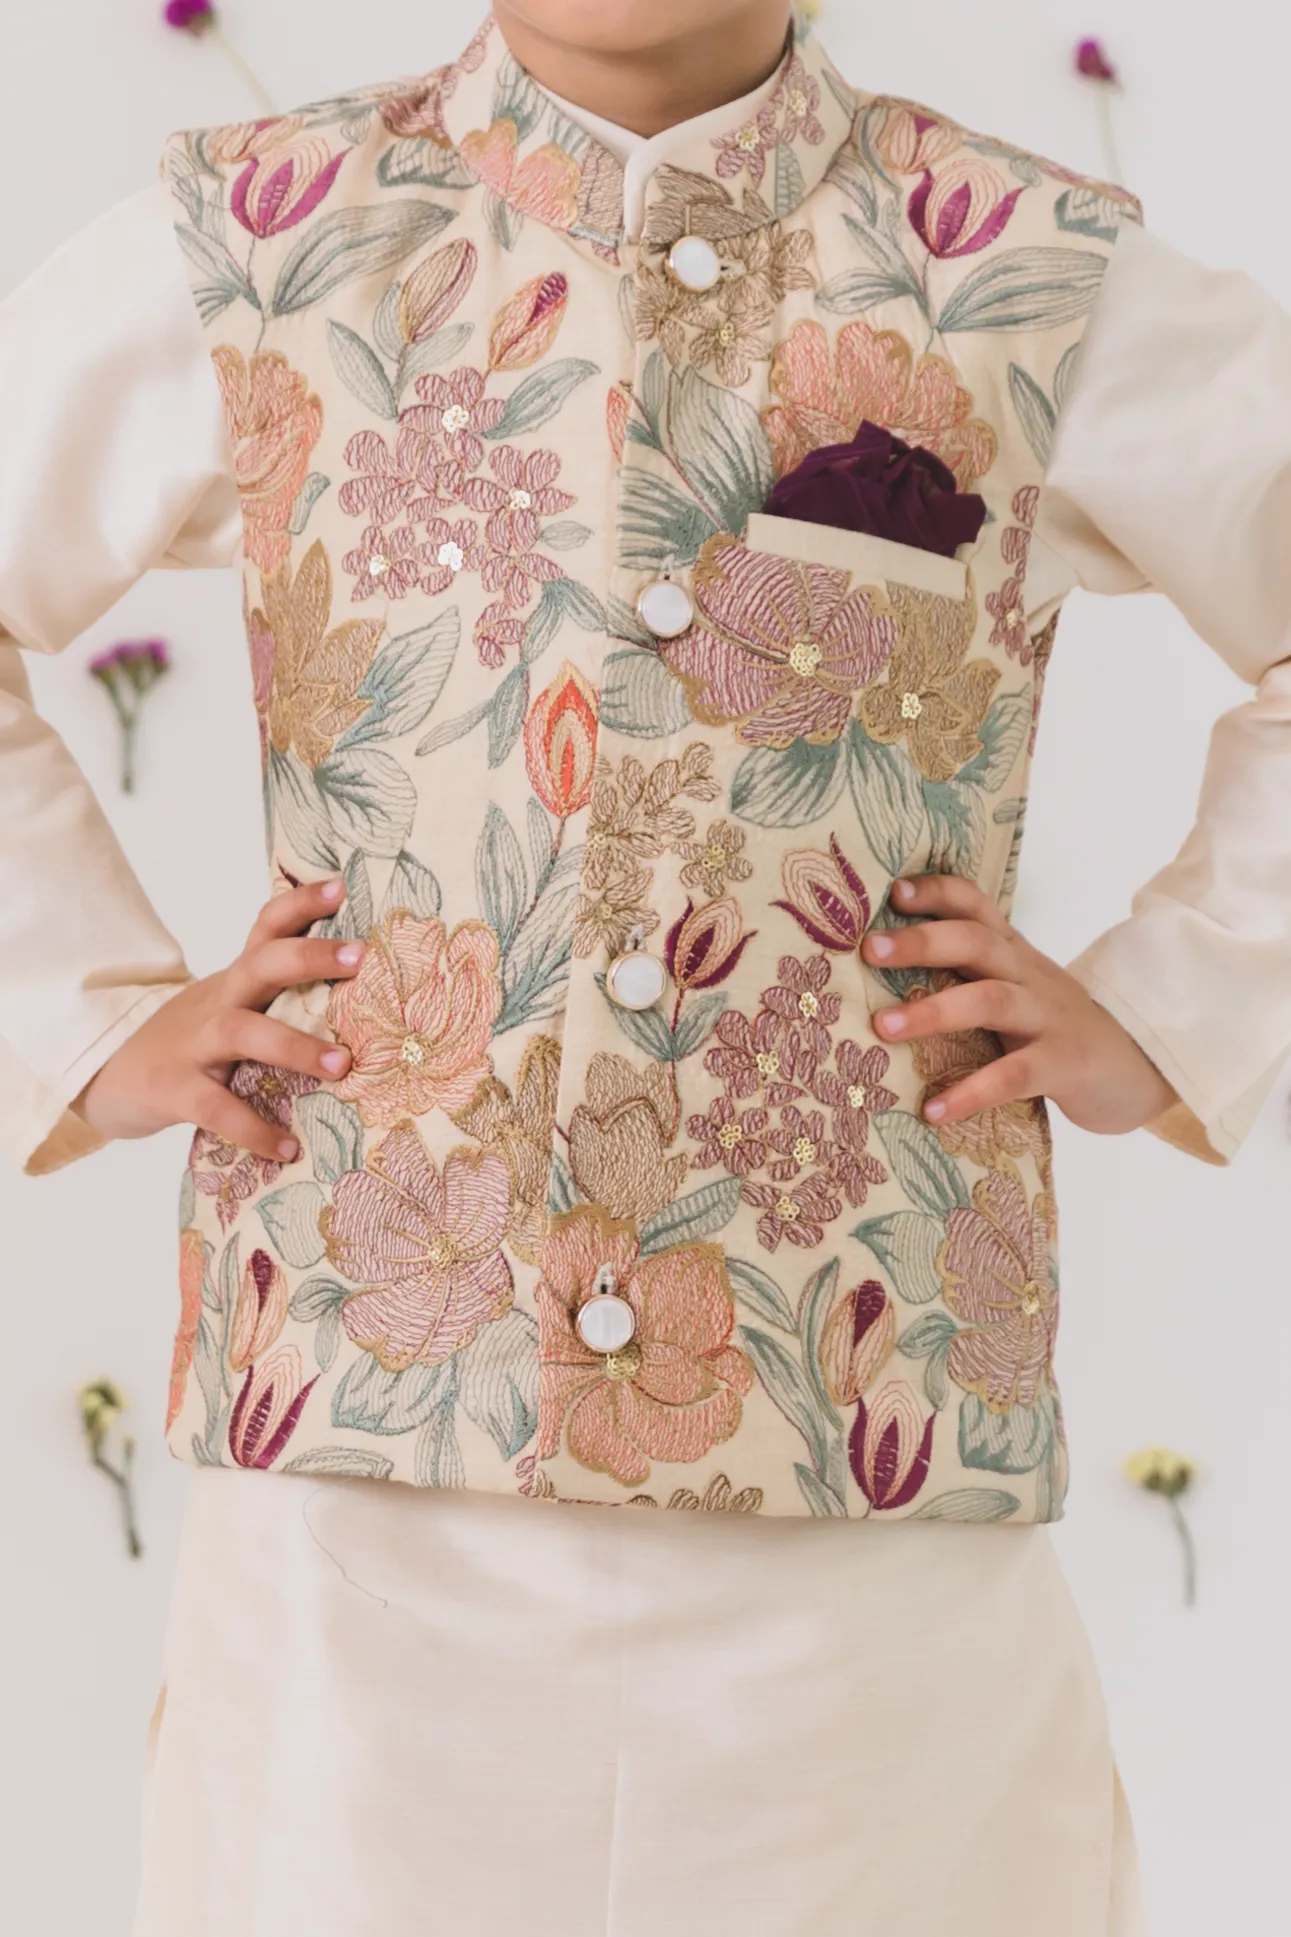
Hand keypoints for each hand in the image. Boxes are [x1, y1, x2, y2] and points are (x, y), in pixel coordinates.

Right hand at [79, 879, 362, 1161]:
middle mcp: (218, 1002)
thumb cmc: (192, 1043)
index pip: (267, 926)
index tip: (341, 886)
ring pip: (243, 1031)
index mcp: (236, 980)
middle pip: (262, 964)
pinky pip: (217, 1108)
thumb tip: (362, 997)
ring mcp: (193, 1045)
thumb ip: (279, 998)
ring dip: (296, 1046)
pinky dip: (254, 1128)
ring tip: (343, 1066)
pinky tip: (287, 1147)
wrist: (107, 1076)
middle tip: (360, 957)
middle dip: (310, 956)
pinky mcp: (174, 1090)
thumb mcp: (230, 1007)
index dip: (302, 903)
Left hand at [860, 875, 1175, 1136]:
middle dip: (922, 941)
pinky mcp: (1065, 1065)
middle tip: (869, 950)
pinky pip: (1015, 1074)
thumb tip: (881, 984)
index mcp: (1014, 955)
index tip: (895, 891)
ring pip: (991, 1001)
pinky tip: (934, 1110)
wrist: (1143, 1067)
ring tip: (882, 1028)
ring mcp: (1049, 1018)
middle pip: (977, 942)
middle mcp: (1029, 976)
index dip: (939, 893)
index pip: (977, 907)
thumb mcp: (1018, 991)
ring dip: (934, 1011)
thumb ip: (969, 978)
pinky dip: (972, 1092)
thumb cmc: (1058, 1030)